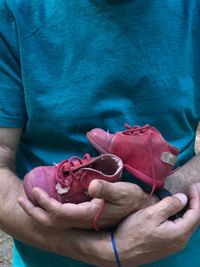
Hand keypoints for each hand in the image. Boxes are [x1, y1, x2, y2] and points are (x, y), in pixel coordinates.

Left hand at [18, 180, 154, 229]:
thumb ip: (106, 190)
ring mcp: (84, 219)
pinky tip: (49, 200)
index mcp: (88, 214)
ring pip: (56, 220)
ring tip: (30, 199)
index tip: (35, 191)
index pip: (60, 213)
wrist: (141, 210)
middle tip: (22, 198)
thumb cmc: (132, 199)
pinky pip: (63, 216)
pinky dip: (51, 209)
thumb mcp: (122, 192)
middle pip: (53, 221)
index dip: (45, 204)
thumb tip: (92, 186)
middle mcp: (83, 220)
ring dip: (41, 211)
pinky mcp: (86, 215)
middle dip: (35, 211)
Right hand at [112, 183, 199, 266]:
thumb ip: (169, 205)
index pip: (196, 214)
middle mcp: (181, 241)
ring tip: (188, 197)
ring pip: (188, 225)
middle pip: (195, 220)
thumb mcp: (151, 214)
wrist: (120, 251)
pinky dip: (183, 217)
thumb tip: (183, 198)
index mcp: (179, 233)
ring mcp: (174, 245)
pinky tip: (178, 211)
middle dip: (196, 203)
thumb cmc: (134, 232)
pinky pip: (181, 229)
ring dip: (190, 210)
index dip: (196, 198)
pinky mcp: (167, 245)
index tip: (193, 185)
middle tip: (194, 188)